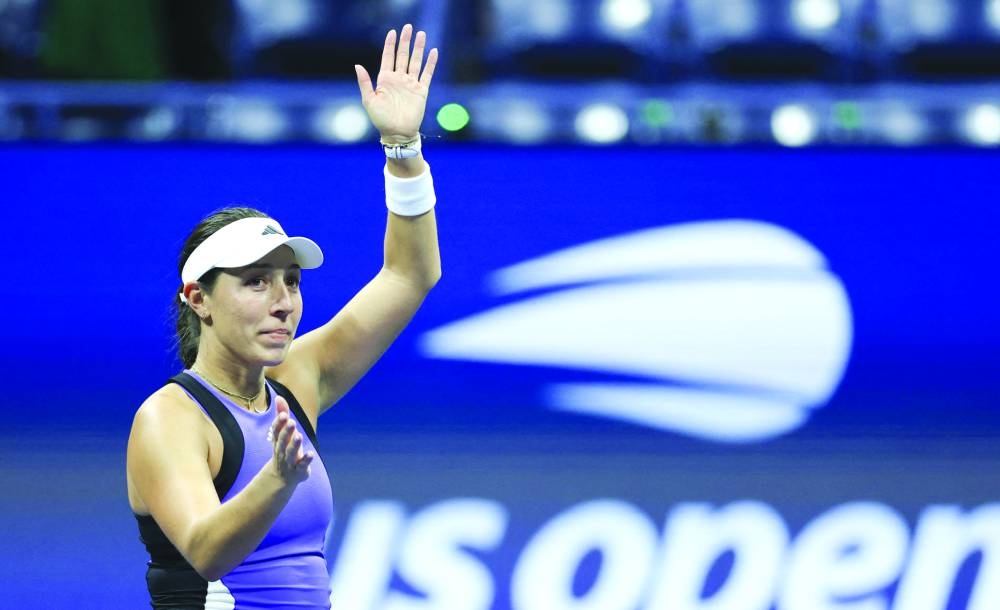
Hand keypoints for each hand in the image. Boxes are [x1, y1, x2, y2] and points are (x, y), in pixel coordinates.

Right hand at [269, 395, 312, 482]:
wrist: (281, 478)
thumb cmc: (283, 449)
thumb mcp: (282, 433)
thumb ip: (282, 415)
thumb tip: (279, 397)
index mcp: (278, 441)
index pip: (276, 431)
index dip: (279, 423)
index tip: (284, 414)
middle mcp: (282, 451)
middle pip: (283, 441)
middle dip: (287, 432)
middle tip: (292, 422)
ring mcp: (290, 462)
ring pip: (291, 453)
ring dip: (295, 445)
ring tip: (299, 435)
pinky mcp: (299, 470)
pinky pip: (302, 465)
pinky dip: (306, 460)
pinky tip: (311, 454)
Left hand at [355, 24, 438, 141]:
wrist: (397, 133)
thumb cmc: (380, 119)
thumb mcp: (369, 100)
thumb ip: (364, 82)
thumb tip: (357, 65)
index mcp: (385, 79)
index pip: (388, 57)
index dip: (390, 44)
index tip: (393, 32)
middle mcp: (398, 79)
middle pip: (403, 55)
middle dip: (406, 41)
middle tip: (409, 27)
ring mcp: (410, 84)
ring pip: (415, 61)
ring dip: (419, 48)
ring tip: (422, 34)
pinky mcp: (421, 91)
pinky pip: (427, 74)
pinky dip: (431, 63)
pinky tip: (434, 52)